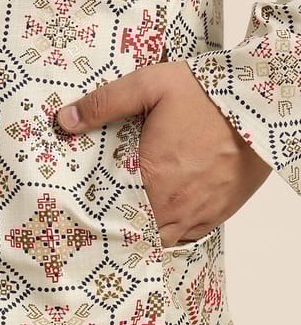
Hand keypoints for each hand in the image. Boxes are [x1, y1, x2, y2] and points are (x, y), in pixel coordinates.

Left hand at [55, 60, 271, 247]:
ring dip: (145, 232)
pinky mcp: (220, 212)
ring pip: (162, 240)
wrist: (260, 103)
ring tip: (129, 221)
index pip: (113, 214)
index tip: (81, 214)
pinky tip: (161, 218)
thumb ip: (104, 103)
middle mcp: (175, 204)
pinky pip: (188, 237)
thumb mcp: (149, 85)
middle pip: (136, 233)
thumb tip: (64, 119)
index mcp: (152, 178)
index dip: (96, 217)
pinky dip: (172, 232)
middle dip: (118, 228)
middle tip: (101, 219)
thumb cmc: (206, 94)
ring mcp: (200, 212)